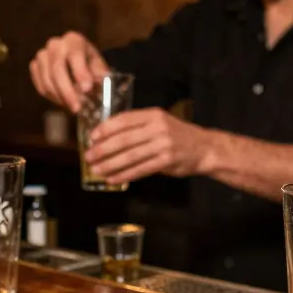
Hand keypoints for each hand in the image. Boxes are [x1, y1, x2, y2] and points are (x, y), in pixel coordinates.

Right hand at [29, 31, 109, 113]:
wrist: (77, 63)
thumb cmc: (90, 65)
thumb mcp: (99, 67)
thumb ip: (100, 75)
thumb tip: (101, 83)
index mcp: (73, 40)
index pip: (75, 54)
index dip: (80, 72)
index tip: (87, 88)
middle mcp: (55, 44)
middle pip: (57, 68)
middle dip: (68, 91)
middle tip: (77, 107)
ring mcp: (42, 55)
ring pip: (47, 79)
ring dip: (60, 97)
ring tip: (73, 107)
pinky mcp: (35, 67)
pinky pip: (40, 86)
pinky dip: (52, 97)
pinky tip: (63, 102)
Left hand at [85, 108, 213, 184]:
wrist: (205, 148)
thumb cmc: (177, 136)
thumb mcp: (159, 123)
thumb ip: (138, 127)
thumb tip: (108, 138)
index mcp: (153, 114)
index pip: (124, 120)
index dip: (105, 129)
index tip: (92, 137)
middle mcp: (158, 127)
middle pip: (124, 139)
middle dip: (103, 149)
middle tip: (88, 156)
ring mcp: (164, 144)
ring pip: (130, 156)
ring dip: (110, 164)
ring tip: (96, 169)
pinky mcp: (167, 161)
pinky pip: (141, 169)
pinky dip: (124, 175)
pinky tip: (113, 178)